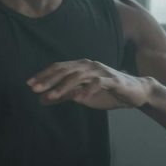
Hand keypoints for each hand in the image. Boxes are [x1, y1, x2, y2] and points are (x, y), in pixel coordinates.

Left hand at [27, 60, 150, 110]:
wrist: (136, 92)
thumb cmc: (108, 92)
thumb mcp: (83, 96)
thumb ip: (64, 96)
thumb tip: (42, 100)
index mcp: (81, 67)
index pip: (58, 68)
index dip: (43, 75)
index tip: (29, 84)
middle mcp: (89, 65)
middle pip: (65, 70)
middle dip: (49, 79)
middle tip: (35, 88)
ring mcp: (101, 71)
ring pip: (79, 76)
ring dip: (64, 86)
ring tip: (53, 95)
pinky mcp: (113, 80)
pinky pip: (98, 83)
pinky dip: (88, 89)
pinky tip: (79, 98)